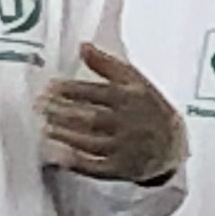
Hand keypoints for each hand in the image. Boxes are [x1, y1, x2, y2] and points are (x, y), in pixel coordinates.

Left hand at [40, 42, 185, 182]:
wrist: (174, 146)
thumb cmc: (150, 109)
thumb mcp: (136, 82)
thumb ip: (108, 64)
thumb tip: (83, 46)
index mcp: (132, 99)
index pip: (95, 93)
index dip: (69, 90)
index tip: (49, 87)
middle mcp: (130, 123)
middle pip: (89, 118)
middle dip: (61, 111)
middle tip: (39, 106)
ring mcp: (126, 148)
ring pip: (89, 142)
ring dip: (64, 134)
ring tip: (45, 127)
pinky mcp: (122, 169)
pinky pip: (95, 167)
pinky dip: (74, 162)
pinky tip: (56, 155)